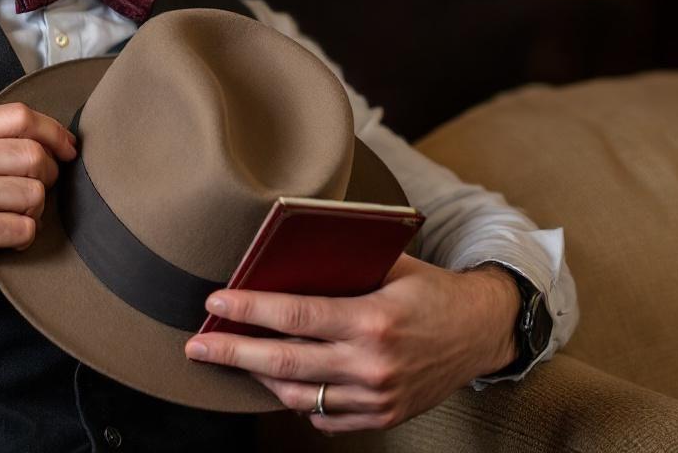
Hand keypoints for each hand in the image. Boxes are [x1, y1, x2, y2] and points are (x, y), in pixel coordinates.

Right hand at [0, 103, 77, 311]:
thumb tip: (57, 137)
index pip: (22, 116)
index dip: (54, 132)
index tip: (67, 149)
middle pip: (35, 155)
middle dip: (47, 175)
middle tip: (33, 189)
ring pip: (36, 193)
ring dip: (34, 210)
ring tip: (11, 214)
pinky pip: (27, 227)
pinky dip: (24, 236)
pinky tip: (4, 235)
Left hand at [183, 255, 519, 432]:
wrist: (481, 331)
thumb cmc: (431, 290)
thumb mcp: (390, 266)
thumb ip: (341, 267)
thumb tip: (280, 259)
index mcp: (373, 320)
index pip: (294, 316)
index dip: (248, 310)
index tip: (214, 303)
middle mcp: (372, 364)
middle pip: (283, 363)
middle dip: (232, 353)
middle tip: (195, 346)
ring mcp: (376, 398)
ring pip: (299, 396)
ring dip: (259, 378)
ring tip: (233, 359)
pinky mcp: (382, 417)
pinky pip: (324, 417)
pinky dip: (298, 400)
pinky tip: (280, 380)